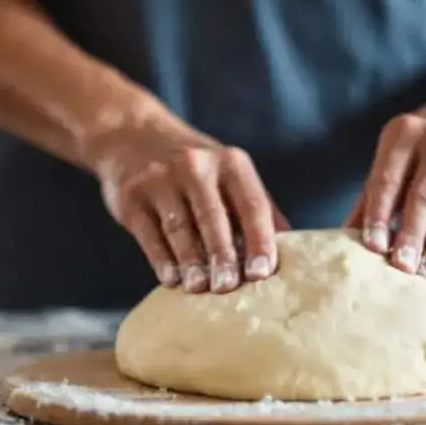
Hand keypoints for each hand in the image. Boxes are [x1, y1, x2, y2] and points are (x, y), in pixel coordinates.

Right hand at [91, 101, 287, 293]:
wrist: (132, 136)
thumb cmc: (195, 167)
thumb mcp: (230, 172)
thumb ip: (258, 208)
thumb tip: (293, 249)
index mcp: (231, 163)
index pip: (252, 206)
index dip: (259, 241)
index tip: (262, 274)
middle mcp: (196, 166)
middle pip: (213, 218)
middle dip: (222, 256)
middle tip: (228, 288)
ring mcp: (160, 179)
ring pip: (180, 229)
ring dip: (191, 263)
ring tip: (199, 288)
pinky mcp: (132, 196)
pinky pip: (150, 234)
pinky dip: (162, 260)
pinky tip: (171, 279)